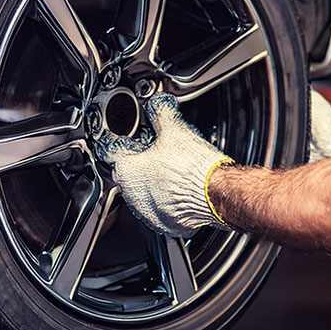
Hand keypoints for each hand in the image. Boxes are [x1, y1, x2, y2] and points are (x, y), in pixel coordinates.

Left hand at [96, 94, 232, 236]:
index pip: (114, 152)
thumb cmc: (193, 166)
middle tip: (161, 152)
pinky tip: (181, 188)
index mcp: (126, 170)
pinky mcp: (167, 226)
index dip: (125, 141)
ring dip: (155, 183)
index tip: (134, 138)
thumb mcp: (174, 128)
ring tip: (174, 170)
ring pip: (146, 194)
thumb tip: (157, 103)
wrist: (216, 192)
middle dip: (143, 163)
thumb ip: (159, 112)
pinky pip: (163, 210)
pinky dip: (169, 200)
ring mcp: (149, 214)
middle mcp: (132, 196)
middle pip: (131, 174)